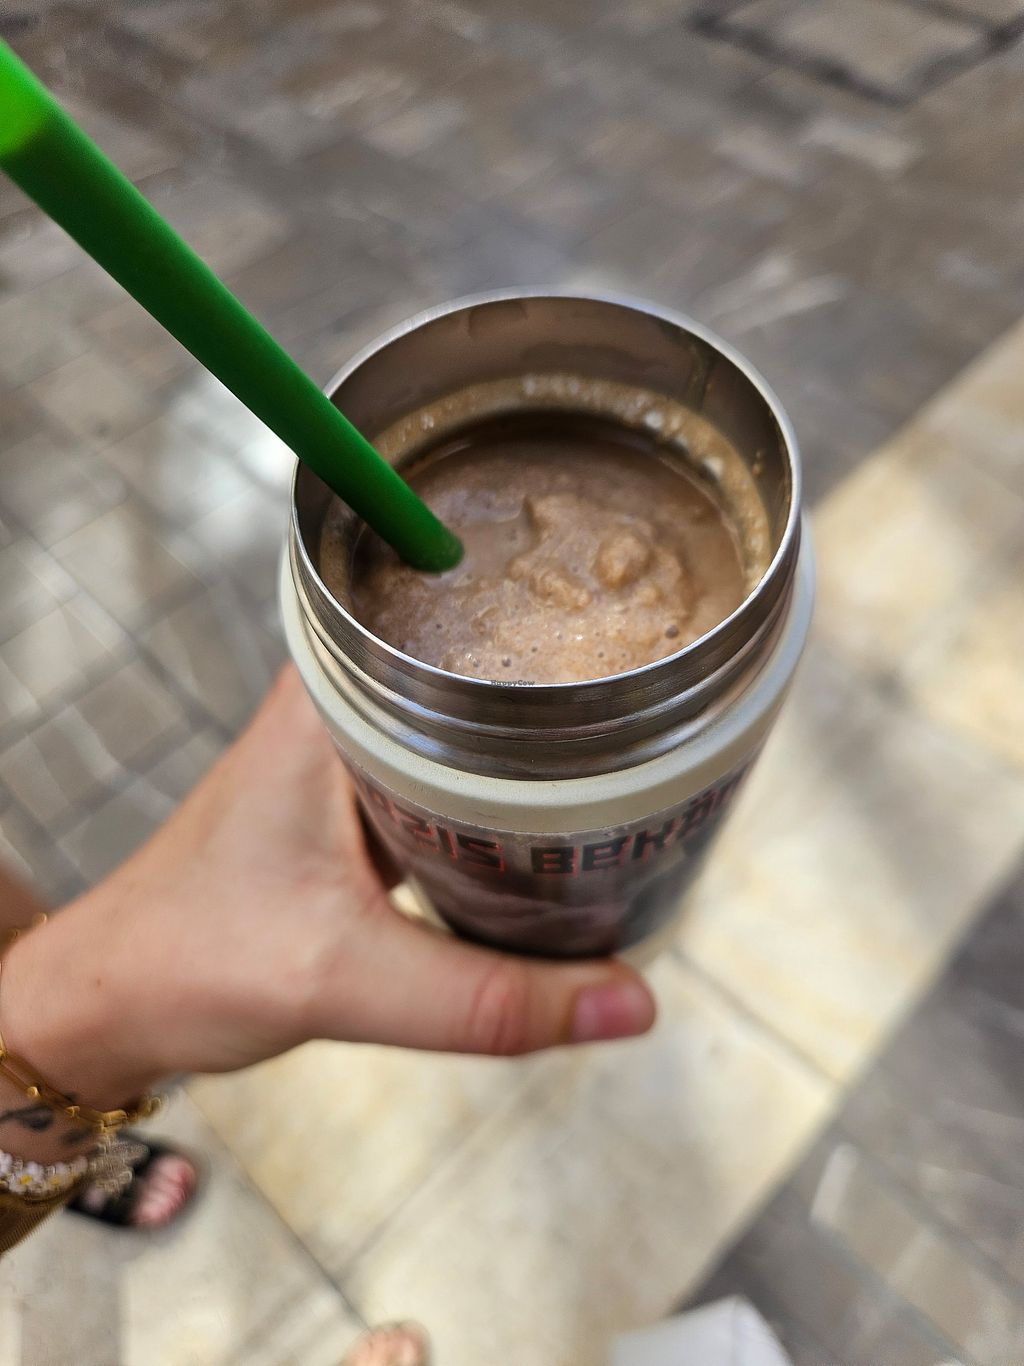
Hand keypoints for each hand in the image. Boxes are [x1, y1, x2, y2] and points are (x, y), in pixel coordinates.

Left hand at [1, 668, 654, 1108]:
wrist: (115, 1003)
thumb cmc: (190, 962)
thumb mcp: (347, 979)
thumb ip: (490, 1000)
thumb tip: (631, 1003)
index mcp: (328, 701)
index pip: (458, 628)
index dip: (548, 629)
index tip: (632, 648)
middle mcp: (339, 709)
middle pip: (477, 682)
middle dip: (562, 703)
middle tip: (657, 723)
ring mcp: (345, 758)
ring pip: (465, 741)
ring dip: (531, 762)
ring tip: (626, 772)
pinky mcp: (352, 807)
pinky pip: (446, 790)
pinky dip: (496, 813)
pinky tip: (549, 838)